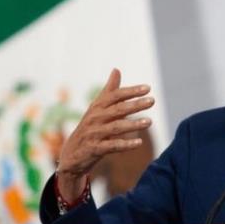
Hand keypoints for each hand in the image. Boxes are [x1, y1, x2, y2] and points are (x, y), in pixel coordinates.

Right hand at [57, 68, 153, 200]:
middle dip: (135, 105)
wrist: (72, 154)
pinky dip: (125, 144)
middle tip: (152, 101)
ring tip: (149, 122)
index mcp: (97, 107)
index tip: (148, 88)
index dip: (131, 91)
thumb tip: (116, 69)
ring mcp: (94, 133)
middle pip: (117, 110)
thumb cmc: (90, 128)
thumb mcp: (97, 108)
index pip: (115, 96)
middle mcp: (95, 118)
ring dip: (133, 124)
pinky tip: (139, 143)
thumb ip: (109, 91)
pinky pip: (112, 146)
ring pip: (116, 127)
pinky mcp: (94, 149)